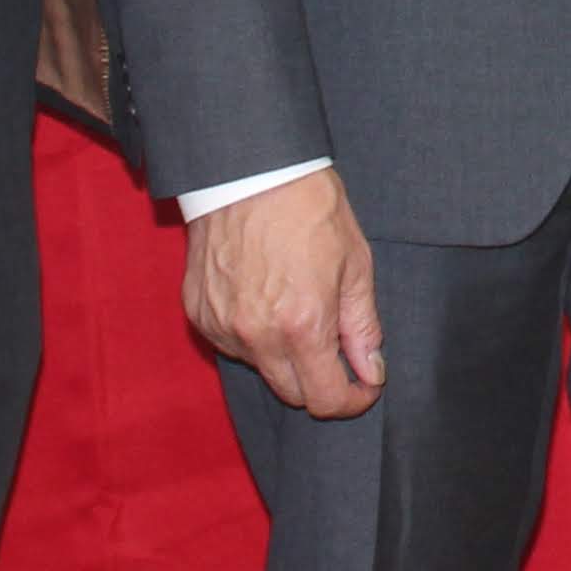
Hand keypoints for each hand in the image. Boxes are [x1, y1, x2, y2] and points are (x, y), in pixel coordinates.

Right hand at [188, 169, 386, 419]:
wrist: (249, 170)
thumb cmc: (309, 209)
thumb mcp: (355, 264)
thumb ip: (362, 327)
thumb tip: (372, 371)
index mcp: (302, 326)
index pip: (325, 400)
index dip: (352, 400)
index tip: (364, 385)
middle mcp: (257, 336)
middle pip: (292, 394)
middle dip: (319, 379)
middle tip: (334, 343)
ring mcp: (222, 326)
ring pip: (260, 368)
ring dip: (283, 354)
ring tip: (294, 303)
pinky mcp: (198, 313)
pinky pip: (231, 344)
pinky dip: (251, 334)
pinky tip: (262, 295)